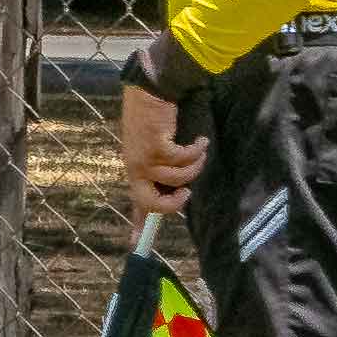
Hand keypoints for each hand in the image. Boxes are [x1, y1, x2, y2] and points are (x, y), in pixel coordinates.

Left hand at [117, 86, 206, 220]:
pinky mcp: (155, 146)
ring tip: (198, 150)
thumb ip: (161, 171)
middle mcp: (136, 168)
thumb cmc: (154, 119)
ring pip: (178, 178)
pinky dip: (197, 150)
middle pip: (151, 202)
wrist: (151, 91)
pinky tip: (200, 140)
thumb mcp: (153, 149)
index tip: (135, 245)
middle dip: (173, 203)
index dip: (138, 225)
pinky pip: (184, 159)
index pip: (137, 202)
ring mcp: (144, 158)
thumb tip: (177, 190)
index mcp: (136, 170)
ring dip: (195, 165)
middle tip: (186, 192)